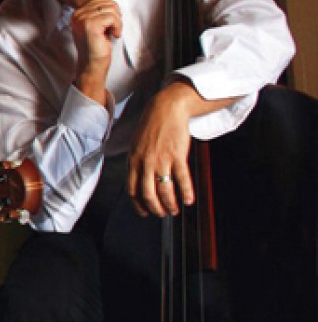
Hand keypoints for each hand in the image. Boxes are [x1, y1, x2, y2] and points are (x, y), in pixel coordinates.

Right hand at [70, 0, 121, 104]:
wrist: (92, 65)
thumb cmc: (97, 47)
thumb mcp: (97, 25)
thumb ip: (100, 11)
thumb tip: (111, 1)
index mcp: (77, 13)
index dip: (111, 10)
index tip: (108, 25)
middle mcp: (77, 15)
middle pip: (106, 2)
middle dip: (115, 16)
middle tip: (111, 29)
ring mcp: (82, 20)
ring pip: (111, 9)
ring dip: (117, 22)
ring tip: (111, 33)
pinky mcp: (90, 25)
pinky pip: (112, 17)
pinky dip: (117, 26)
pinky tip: (113, 35)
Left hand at [127, 83, 197, 216]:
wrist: (166, 108)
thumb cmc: (151, 126)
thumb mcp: (136, 145)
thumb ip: (136, 162)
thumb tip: (137, 180)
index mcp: (132, 160)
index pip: (132, 190)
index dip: (138, 204)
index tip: (144, 213)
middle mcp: (145, 162)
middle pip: (148, 193)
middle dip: (156, 208)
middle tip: (163, 213)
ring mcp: (161, 159)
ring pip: (164, 189)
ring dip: (170, 203)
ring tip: (175, 209)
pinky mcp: (177, 155)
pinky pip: (182, 178)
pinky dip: (186, 192)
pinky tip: (189, 200)